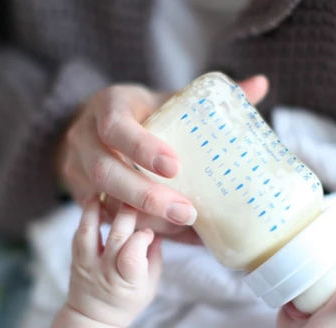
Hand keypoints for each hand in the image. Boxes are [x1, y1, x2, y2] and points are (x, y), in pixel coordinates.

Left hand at [39, 198, 161, 327]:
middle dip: (127, 213)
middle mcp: (106, 272)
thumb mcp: (150, 284)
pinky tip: (94, 200)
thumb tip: (159, 227)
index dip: (143, 237)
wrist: (93, 316)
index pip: (133, 254)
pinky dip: (86, 215)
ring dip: (97, 208)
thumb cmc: (128, 300)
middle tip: (136, 195)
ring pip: (89, 232)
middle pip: (116, 237)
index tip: (150, 230)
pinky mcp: (76, 258)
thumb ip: (155, 256)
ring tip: (106, 190)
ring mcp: (87, 264)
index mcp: (128, 281)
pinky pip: (79, 233)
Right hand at [56, 76, 268, 241]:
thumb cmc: (143, 113)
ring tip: (181, 228)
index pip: (116, 127)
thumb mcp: (168, 100)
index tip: (174, 167)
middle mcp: (83, 135)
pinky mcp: (78, 191)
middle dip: (144, 195)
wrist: (100, 128)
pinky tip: (166, 234)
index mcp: (108, 106)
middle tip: (186, 211)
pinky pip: (103, 215)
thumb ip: (208, 100)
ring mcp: (75, 166)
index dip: (141, 148)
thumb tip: (260, 85)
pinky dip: (136, 226)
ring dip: (142, 216)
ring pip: (102, 198)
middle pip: (104, 170)